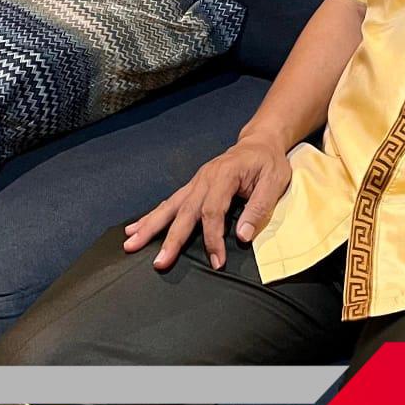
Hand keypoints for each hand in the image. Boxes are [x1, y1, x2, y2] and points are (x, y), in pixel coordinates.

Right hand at [122, 133, 291, 271]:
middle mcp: (204, 178)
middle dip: (171, 238)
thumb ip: (259, 208)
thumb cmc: (268, 162)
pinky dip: (151, 217)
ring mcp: (196, 181)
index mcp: (225, 174)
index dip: (213, 238)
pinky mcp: (192, 187)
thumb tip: (242, 236)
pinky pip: (169, 203)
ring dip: (150, 227)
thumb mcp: (274, 181)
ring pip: (170, 206)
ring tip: (130, 244)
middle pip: (185, 211)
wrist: (260, 142)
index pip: (213, 210)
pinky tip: (134, 228)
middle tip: (160, 262)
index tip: (217, 261)